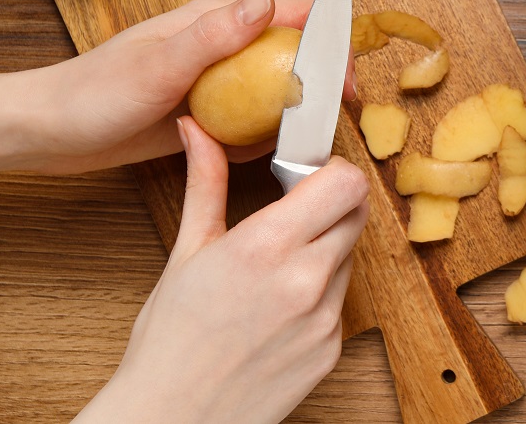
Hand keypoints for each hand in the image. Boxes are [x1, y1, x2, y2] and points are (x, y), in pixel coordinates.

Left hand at [26, 0, 355, 173]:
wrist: (49, 133)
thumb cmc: (95, 95)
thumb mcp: (160, 65)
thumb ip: (215, 35)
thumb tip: (268, 2)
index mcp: (214, 20)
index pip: (291, 14)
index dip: (331, 39)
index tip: (349, 76)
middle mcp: (221, 46)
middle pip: (293, 53)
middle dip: (323, 80)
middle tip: (337, 115)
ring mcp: (214, 81)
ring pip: (275, 89)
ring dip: (296, 111)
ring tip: (309, 138)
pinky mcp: (204, 113)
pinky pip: (250, 122)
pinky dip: (264, 137)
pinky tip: (261, 155)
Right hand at [74, 117, 369, 423]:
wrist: (174, 418)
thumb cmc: (169, 341)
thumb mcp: (186, 252)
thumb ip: (206, 182)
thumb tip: (196, 130)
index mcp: (266, 246)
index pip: (345, 183)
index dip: (333, 171)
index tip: (310, 174)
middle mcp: (305, 279)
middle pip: (356, 213)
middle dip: (331, 204)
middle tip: (295, 213)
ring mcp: (324, 317)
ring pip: (349, 255)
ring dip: (325, 250)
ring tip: (275, 269)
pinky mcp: (333, 347)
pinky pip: (342, 300)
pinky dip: (320, 293)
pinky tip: (279, 307)